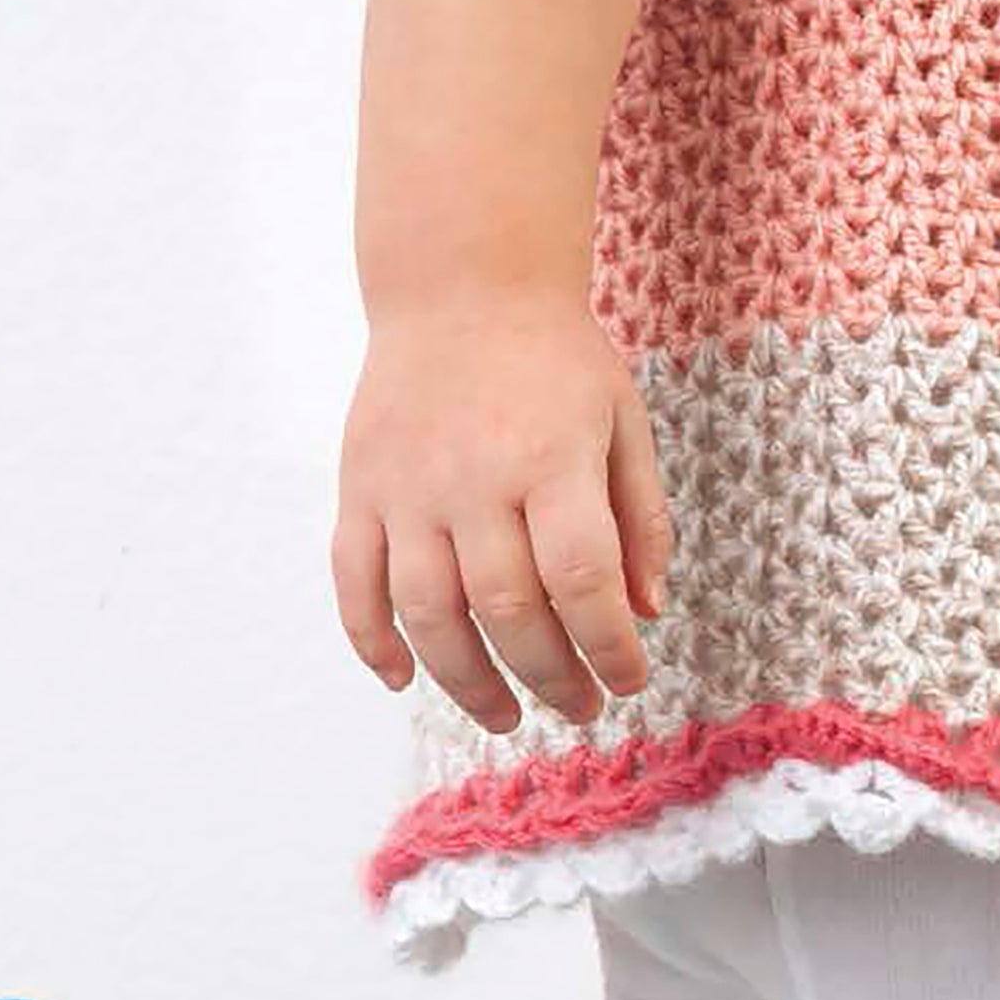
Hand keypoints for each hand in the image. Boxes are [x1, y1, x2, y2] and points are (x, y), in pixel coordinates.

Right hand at [330, 292, 672, 735]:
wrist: (461, 284)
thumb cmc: (555, 359)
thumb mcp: (623, 420)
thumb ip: (640, 518)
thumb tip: (646, 613)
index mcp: (551, 459)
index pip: (582, 579)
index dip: (607, 647)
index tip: (628, 682)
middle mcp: (474, 478)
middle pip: (507, 610)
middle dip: (551, 678)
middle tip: (580, 708)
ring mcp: (407, 487)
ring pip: (427, 614)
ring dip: (468, 682)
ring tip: (506, 714)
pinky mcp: (358, 489)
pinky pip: (353, 583)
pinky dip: (372, 642)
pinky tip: (406, 679)